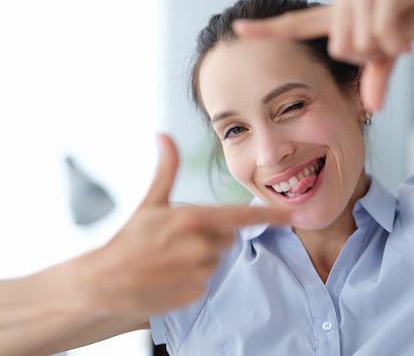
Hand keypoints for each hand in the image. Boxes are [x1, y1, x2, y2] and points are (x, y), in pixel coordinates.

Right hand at [77, 134, 290, 318]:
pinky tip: (171, 273)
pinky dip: (194, 275)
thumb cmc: (127, 240)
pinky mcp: (194, 293)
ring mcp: (198, 272)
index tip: (294, 214)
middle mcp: (200, 246)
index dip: (272, 215)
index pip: (242, 217)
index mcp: (193, 219)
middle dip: (212, 234)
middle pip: (229, 237)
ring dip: (202, 256)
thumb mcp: (150, 202)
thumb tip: (164, 136)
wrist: (103, 283)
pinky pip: (207, 280)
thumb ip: (166, 170)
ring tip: (172, 257)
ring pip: (217, 259)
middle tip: (181, 237)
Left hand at [233, 0, 413, 110]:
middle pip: (342, 50)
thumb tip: (372, 107)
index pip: (297, 23)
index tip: (237, 27)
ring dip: (388, 47)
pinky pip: (382, 35)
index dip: (268, 29)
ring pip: (362, 43)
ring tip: (401, 29)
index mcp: (339, 15)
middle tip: (392, 42)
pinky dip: (399, 42)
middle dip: (370, 56)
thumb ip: (376, 77)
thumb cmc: (412, 15)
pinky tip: (409, 31)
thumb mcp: (390, 52)